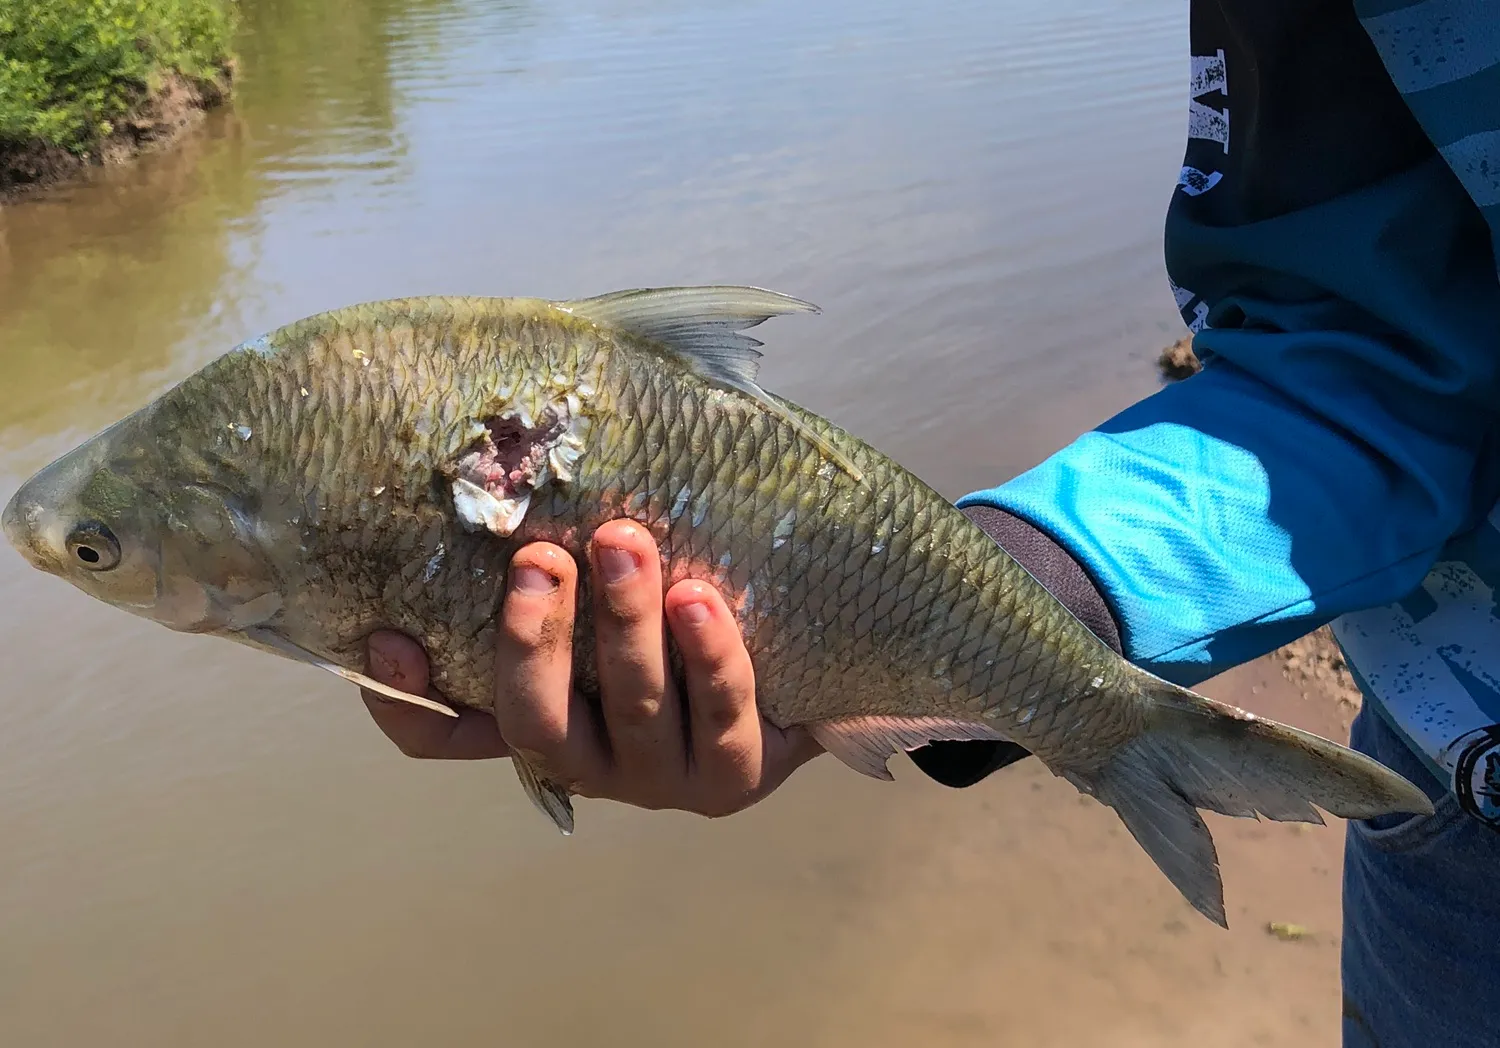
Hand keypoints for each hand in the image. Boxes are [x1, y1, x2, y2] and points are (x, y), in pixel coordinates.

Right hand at [359, 519, 822, 817]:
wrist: (798, 673)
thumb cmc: (675, 622)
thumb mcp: (600, 595)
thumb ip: (545, 568)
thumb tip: (482, 495)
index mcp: (541, 724)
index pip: (444, 737)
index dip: (406, 703)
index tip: (391, 637)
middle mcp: (589, 764)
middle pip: (537, 720)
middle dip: (534, 637)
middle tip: (542, 555)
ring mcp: (662, 779)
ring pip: (633, 708)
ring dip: (625, 624)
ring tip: (625, 542)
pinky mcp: (735, 776)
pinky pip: (721, 716)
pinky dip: (709, 655)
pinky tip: (700, 597)